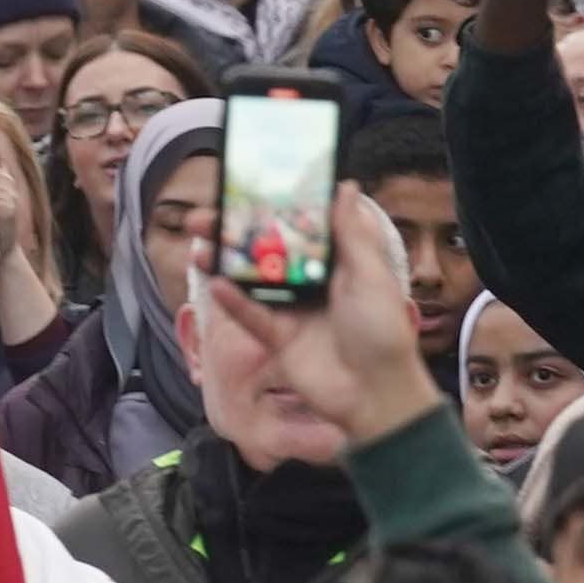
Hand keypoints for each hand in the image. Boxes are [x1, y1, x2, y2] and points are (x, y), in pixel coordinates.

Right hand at [188, 185, 431, 449]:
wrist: (376, 394)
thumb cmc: (383, 334)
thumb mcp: (372, 277)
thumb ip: (353, 234)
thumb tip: (345, 188)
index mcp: (339, 265)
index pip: (302, 228)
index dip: (276, 208)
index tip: (250, 187)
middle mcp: (312, 284)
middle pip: (267, 251)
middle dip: (237, 232)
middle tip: (206, 215)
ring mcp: (293, 310)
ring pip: (251, 279)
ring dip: (224, 261)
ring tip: (200, 244)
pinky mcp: (277, 337)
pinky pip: (249, 315)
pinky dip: (232, 300)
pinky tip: (215, 284)